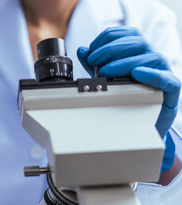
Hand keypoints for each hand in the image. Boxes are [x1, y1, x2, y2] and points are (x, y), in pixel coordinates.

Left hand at [77, 26, 180, 171]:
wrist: (143, 122)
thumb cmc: (127, 96)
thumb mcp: (106, 77)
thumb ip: (95, 64)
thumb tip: (82, 50)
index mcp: (139, 50)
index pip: (128, 33)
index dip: (108, 38)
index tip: (91, 49)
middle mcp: (152, 57)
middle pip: (137, 42)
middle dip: (111, 50)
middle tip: (93, 62)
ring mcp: (163, 71)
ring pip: (150, 57)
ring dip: (124, 62)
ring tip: (105, 72)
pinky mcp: (171, 89)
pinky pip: (167, 79)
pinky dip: (152, 74)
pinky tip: (137, 73)